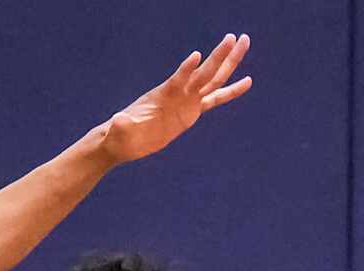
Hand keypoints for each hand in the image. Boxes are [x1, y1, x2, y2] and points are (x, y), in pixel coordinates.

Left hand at [97, 33, 253, 164]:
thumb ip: (121, 125)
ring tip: (244, 42)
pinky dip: (231, 91)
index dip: (186, 69)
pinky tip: (247, 82)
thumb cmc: (119, 135)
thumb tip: (117, 122)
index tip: (196, 55)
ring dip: (230, 62)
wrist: (125, 140)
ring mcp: (187, 100)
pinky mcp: (192, 112)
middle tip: (235, 36)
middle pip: (204, 72)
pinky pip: (215, 99)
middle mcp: (179, 93)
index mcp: (162, 95)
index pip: (178, 79)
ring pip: (214, 79)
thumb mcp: (119, 132)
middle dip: (219, 56)